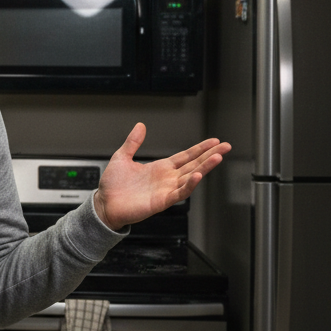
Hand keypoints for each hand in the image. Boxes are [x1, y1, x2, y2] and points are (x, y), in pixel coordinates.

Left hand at [92, 123, 230, 231]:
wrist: (104, 204)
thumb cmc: (112, 186)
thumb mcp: (122, 157)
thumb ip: (133, 142)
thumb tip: (140, 126)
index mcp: (160, 168)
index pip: (186, 156)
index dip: (200, 149)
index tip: (214, 142)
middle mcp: (166, 179)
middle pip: (194, 164)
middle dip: (210, 155)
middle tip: (226, 146)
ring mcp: (166, 190)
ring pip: (190, 177)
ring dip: (204, 168)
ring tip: (217, 157)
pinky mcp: (161, 201)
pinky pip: (179, 193)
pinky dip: (189, 185)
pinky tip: (197, 176)